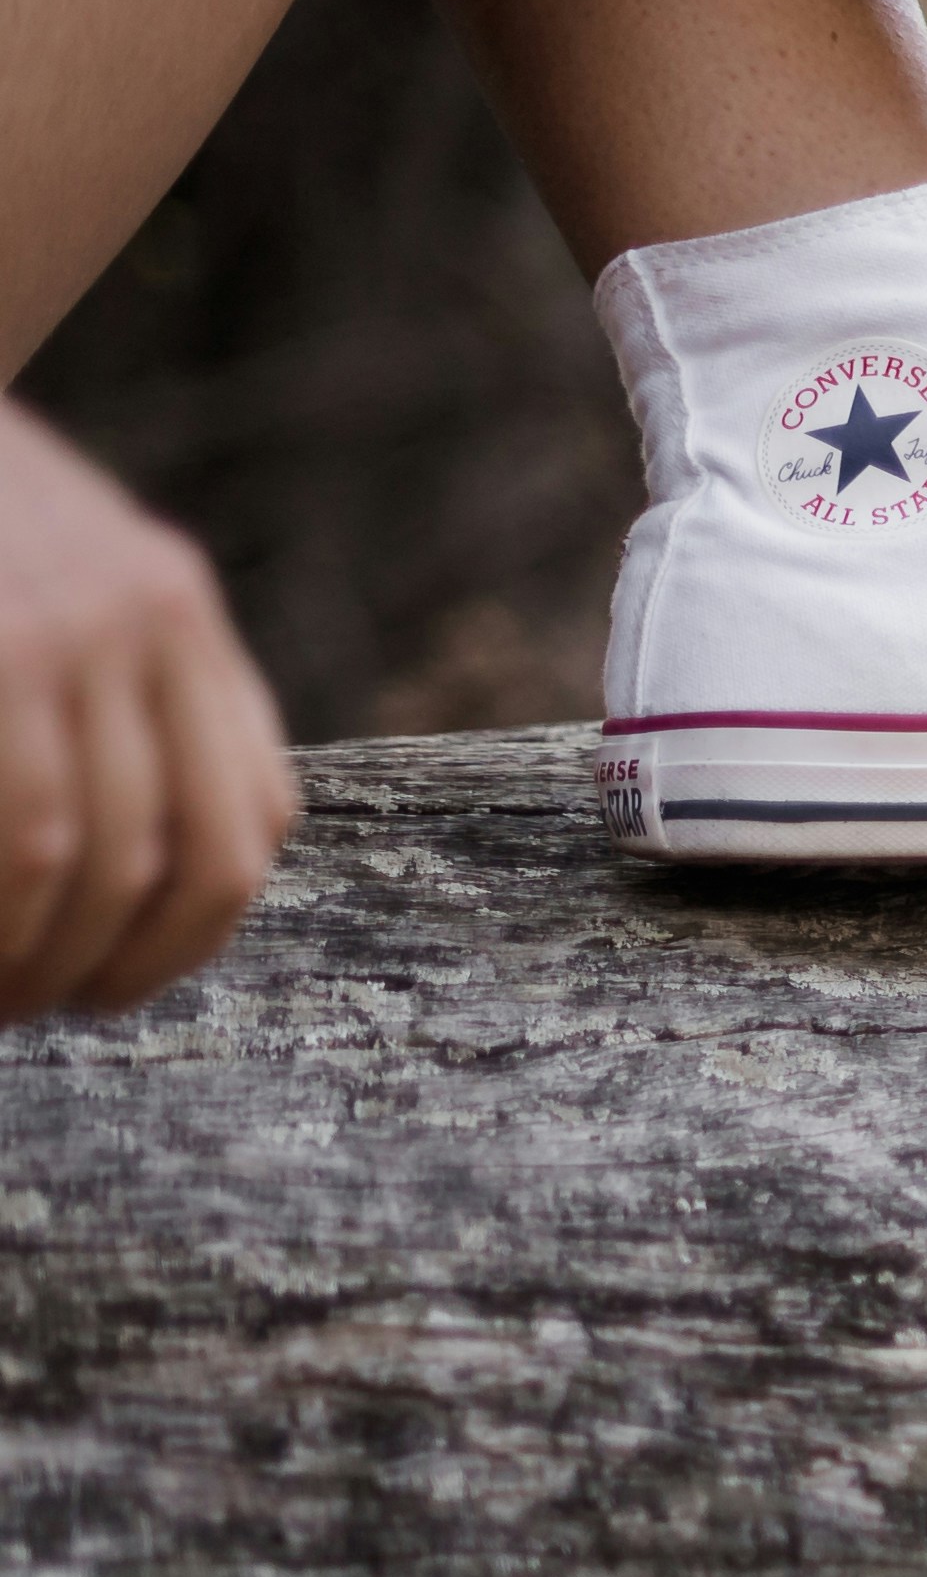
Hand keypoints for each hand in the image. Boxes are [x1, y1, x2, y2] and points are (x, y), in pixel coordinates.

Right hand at [0, 400, 292, 1024]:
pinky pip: (22, 828)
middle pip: (188, 852)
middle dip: (121, 963)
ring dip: (39, 954)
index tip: (128, 977)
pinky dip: (0, 908)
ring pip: (88, 857)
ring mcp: (52, 629)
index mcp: (172, 600)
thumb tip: (118, 864)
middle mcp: (139, 614)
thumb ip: (106, 682)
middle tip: (45, 1008)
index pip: (251, 805)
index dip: (198, 923)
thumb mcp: (46, 568)